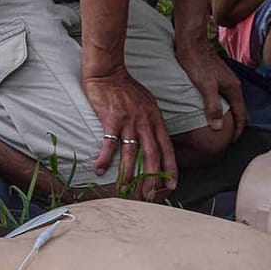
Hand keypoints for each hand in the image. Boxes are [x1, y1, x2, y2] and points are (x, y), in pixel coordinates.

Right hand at [83, 70, 175, 198]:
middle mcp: (145, 123)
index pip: (167, 149)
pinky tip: (99, 170)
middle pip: (152, 155)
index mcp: (156, 120)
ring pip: (132, 154)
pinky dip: (105, 158)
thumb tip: (155, 139)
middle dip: (152, 179)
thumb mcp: (148, 104)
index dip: (170, 169)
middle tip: (149, 197)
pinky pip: (109, 143)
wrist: (108, 72)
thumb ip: (152, 122)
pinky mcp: (112, 119)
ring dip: (129, 175)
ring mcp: (129, 121)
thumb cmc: (127, 89)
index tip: (171, 186)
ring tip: (126, 190)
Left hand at [174, 35, 245, 142]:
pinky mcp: (217, 77)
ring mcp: (226, 80)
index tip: (231, 142)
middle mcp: (233, 84)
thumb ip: (212, 106)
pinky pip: (223, 96)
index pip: (241, 114)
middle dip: (235, 124)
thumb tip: (218, 128)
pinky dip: (221, 106)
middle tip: (227, 138)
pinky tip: (212, 109)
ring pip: (231, 102)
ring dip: (228, 115)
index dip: (238, 130)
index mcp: (233, 88)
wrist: (191, 42)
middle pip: (239, 109)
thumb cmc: (196, 63)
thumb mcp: (205, 86)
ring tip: (220, 127)